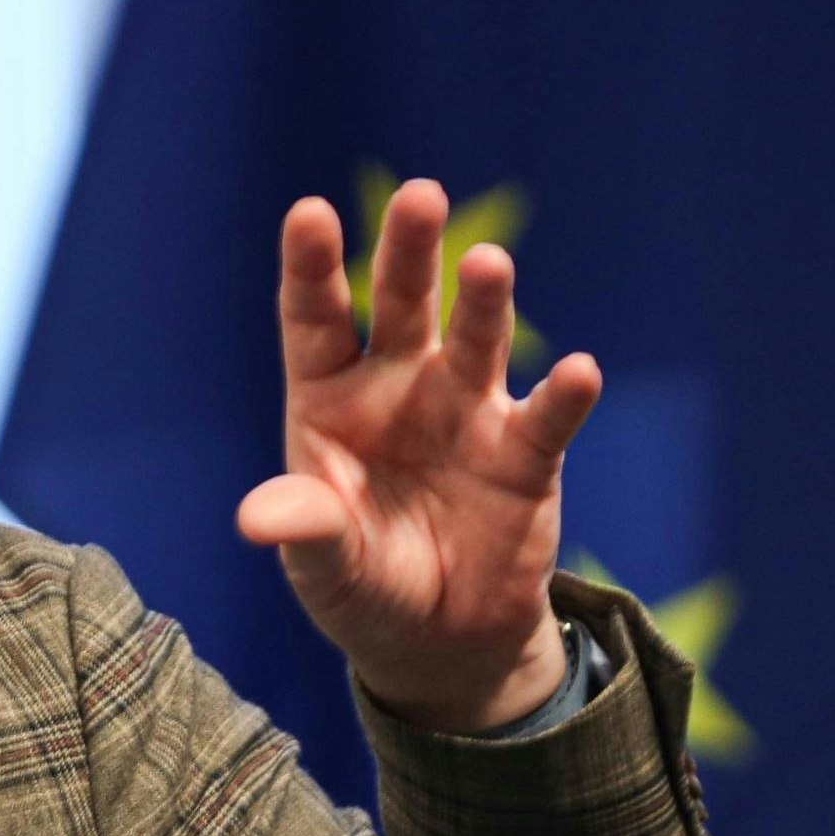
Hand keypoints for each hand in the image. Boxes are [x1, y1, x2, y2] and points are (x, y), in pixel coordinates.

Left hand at [234, 180, 602, 733]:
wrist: (439, 640)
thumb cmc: (363, 585)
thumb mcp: (324, 566)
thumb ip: (303, 532)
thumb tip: (257, 517)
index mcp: (330, 398)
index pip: (316, 319)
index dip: (312, 266)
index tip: (311, 212)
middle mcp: (400, 387)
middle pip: (403, 303)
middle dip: (410, 252)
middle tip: (420, 195)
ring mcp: (467, 411)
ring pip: (477, 341)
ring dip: (485, 303)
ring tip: (488, 264)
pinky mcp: (526, 454)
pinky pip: (547, 418)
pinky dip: (564, 396)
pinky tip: (578, 372)